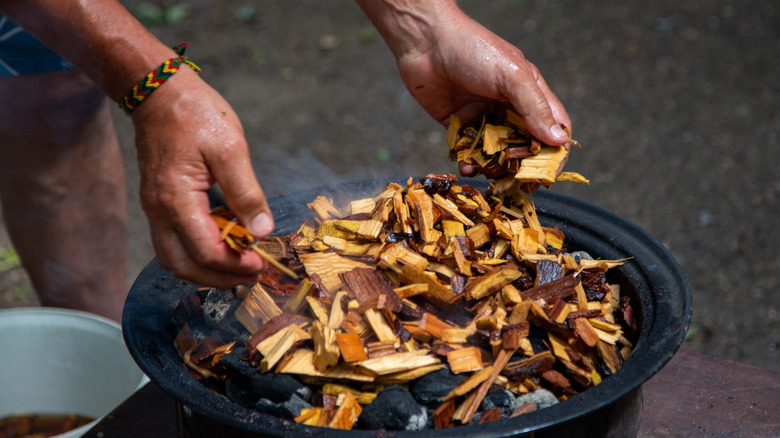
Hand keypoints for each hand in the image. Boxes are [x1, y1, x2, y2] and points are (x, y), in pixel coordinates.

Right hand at [130, 68, 272, 287]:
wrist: (159, 92)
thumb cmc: (195, 114)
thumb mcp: (230, 148)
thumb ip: (246, 192)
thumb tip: (262, 231)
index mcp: (176, 199)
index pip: (205, 251)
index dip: (235, 265)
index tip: (262, 263)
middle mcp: (159, 211)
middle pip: (184, 267)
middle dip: (220, 278)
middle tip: (253, 274)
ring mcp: (155, 209)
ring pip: (175, 260)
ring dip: (207, 271)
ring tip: (241, 266)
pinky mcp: (159, 204)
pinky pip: (174, 244)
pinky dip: (198, 255)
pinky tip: (225, 245)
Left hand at [391, 10, 571, 175]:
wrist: (425, 43)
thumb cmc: (474, 50)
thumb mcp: (512, 76)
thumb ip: (535, 109)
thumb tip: (558, 141)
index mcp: (529, 92)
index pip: (553, 127)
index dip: (555, 152)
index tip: (548, 174)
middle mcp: (508, 106)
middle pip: (524, 146)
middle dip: (521, 167)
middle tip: (515, 184)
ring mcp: (483, 116)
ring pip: (496, 153)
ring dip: (493, 168)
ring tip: (487, 174)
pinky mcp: (458, 124)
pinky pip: (468, 151)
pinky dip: (469, 162)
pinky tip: (466, 167)